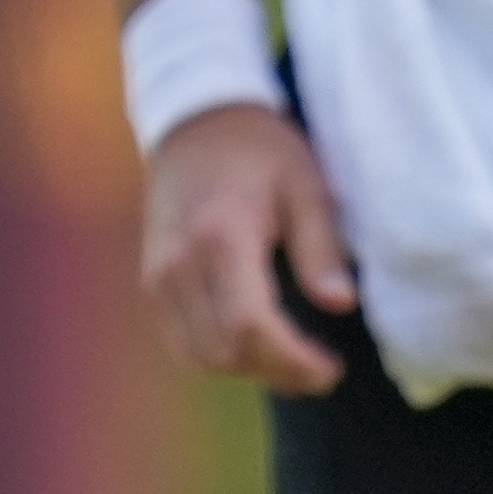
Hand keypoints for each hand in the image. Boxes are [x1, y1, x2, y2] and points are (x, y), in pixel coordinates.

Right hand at [139, 102, 359, 395]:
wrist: (195, 120)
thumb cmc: (260, 150)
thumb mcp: (305, 185)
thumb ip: (320, 246)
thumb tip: (340, 303)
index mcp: (219, 236)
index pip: (249, 327)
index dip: (293, 362)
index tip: (332, 367)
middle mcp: (177, 263)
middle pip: (222, 353)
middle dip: (277, 373)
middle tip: (322, 368)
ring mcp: (157, 276)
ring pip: (198, 357)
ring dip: (249, 371)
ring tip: (293, 360)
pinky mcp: (151, 282)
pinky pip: (182, 343)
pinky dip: (221, 356)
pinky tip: (258, 343)